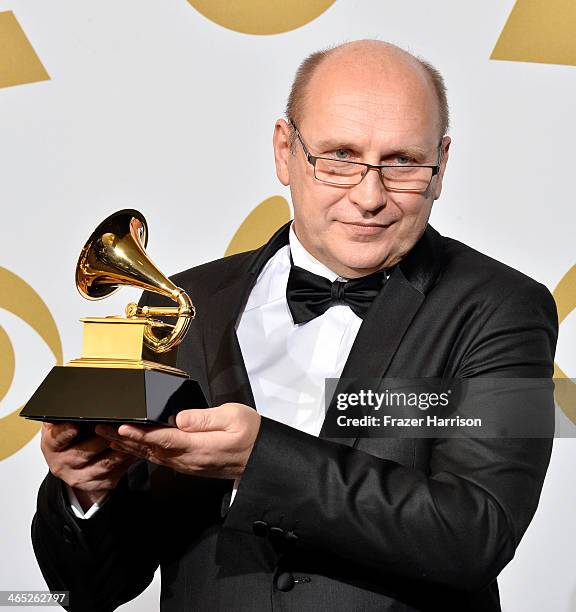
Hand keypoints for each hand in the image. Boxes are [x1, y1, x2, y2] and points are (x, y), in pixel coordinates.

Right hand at [40, 422, 138, 509]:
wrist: (70, 464)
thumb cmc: (70, 437)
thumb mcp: (62, 423)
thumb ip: (68, 413)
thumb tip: (82, 396)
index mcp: (52, 444)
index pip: (57, 438)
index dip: (67, 432)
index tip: (76, 425)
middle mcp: (62, 463)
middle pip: (84, 452)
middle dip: (103, 438)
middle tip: (117, 427)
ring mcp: (77, 477)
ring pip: (102, 465)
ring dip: (118, 452)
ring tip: (131, 439)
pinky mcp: (94, 484)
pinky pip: (112, 475)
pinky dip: (124, 464)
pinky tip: (132, 453)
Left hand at [96, 403, 260, 479]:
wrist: (260, 458)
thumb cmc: (250, 434)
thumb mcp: (234, 417)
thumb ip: (206, 418)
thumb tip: (181, 418)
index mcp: (200, 446)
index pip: (164, 439)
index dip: (141, 434)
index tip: (122, 427)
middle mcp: (190, 459)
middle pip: (151, 450)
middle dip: (124, 439)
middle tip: (101, 428)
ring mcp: (188, 465)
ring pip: (152, 456)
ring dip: (129, 447)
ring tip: (107, 436)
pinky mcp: (189, 465)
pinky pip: (160, 460)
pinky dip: (142, 452)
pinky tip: (131, 447)